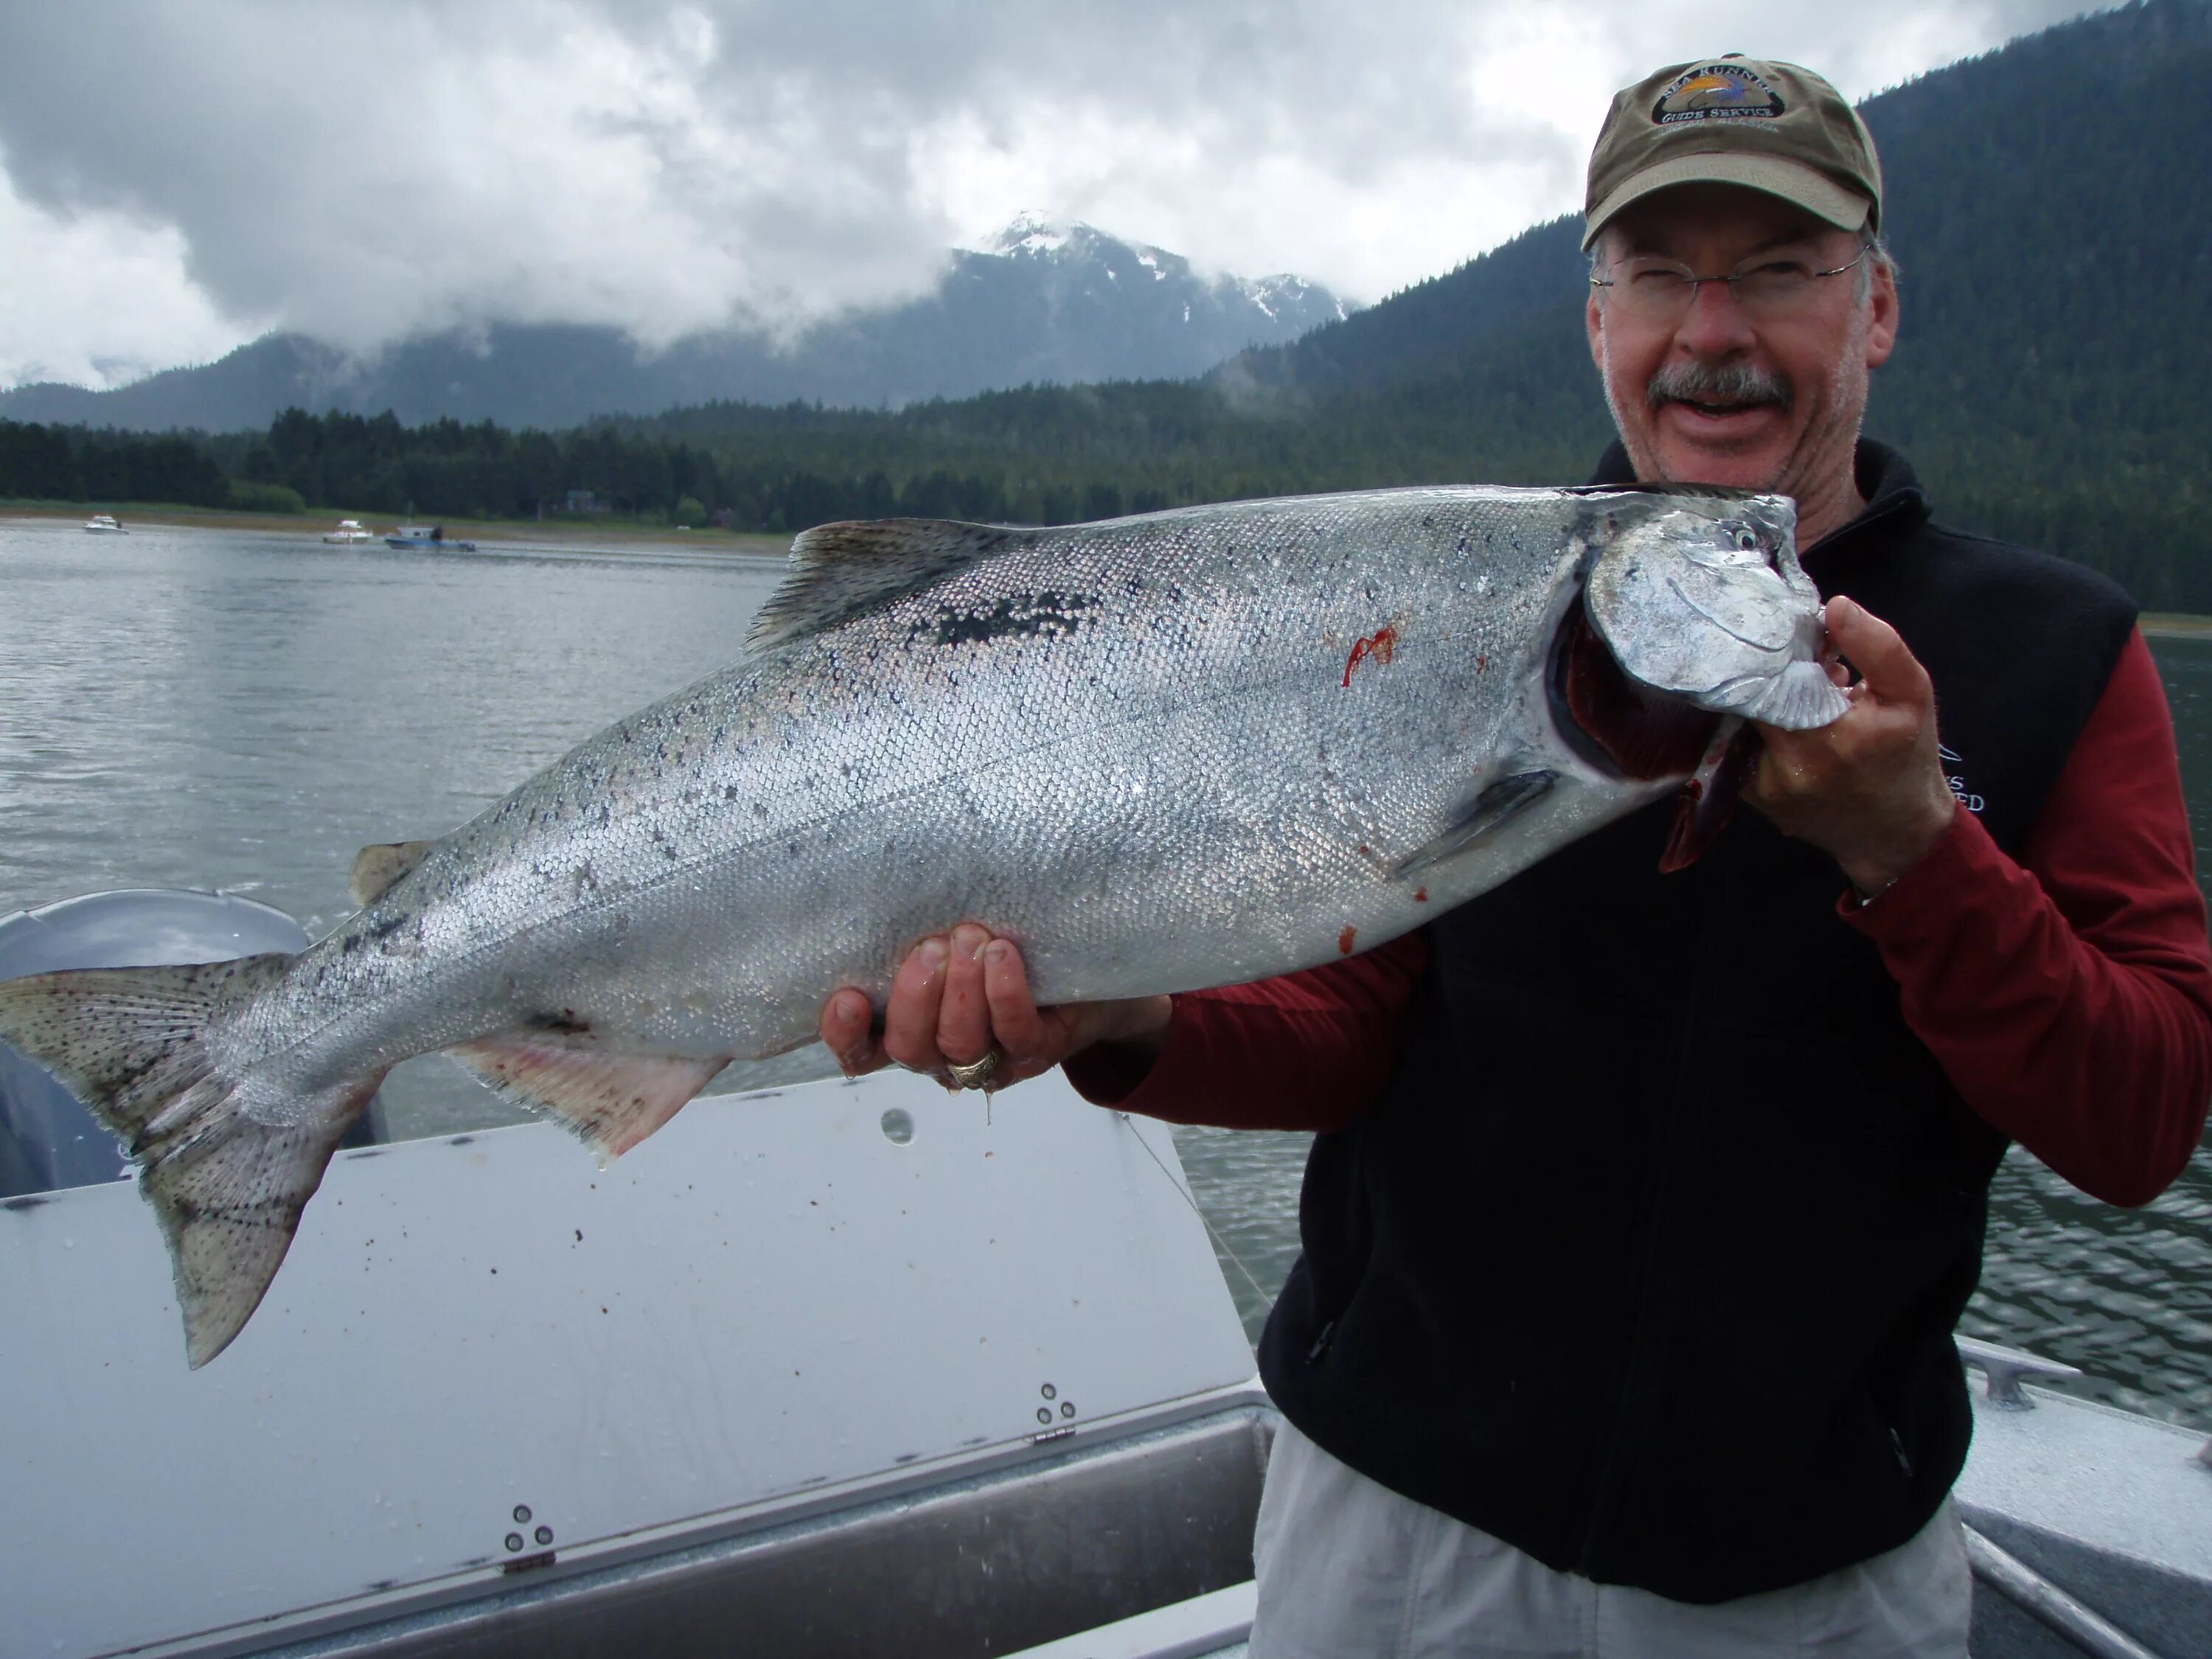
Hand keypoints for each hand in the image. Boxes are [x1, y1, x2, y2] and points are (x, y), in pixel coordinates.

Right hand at [818, 922, 1172, 1089]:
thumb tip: (889, 872)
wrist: (1080, 969)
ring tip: (970, 938)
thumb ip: (916, 925)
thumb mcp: (948, 933)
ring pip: (960, 1045)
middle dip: (915, 997)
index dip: (845, 1034)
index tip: (848, 997)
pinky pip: (1016, 1034)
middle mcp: (943, 1053)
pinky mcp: (1036, 1051)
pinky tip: (1002, 954)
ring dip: (961, 991)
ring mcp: (991, 1058)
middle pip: (910, 1048)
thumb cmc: (999, 946)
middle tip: (930, 948)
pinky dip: (1004, 994)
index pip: (862, 1051)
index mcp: (911, 1028)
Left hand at [1744, 595, 1957, 893]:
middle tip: (1799, 668)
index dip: (1776, 650)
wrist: (1895, 832)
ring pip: (1740, 719)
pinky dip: (1756, 727)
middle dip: (1768, 673)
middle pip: (1749, 696)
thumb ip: (1878, 647)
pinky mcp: (1749, 796)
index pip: (1772, 675)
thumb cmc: (1906, 758)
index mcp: (1828, 738)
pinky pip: (1738, 745)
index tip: (1791, 637)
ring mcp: (1761, 785)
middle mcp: (1785, 765)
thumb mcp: (1910, 695)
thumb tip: (1835, 606)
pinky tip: (1783, 723)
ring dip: (1761, 700)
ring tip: (1796, 697)